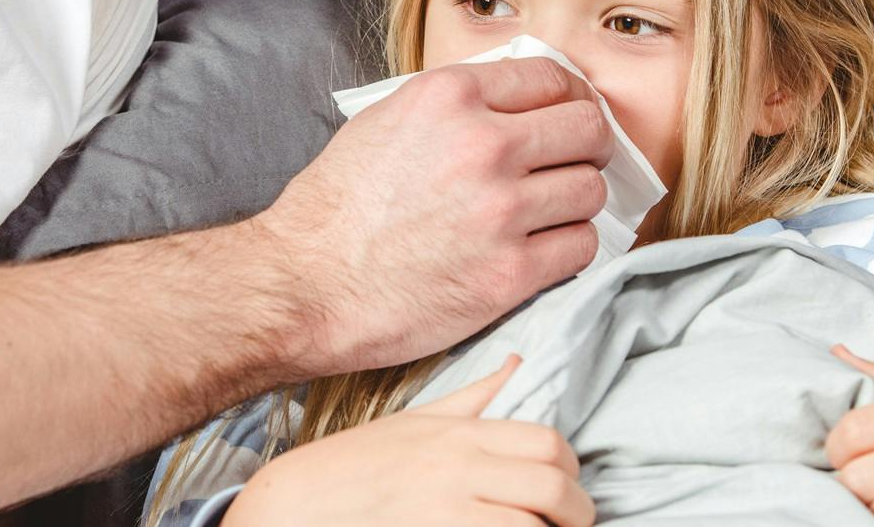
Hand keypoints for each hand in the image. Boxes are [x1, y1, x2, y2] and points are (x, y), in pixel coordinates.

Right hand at [223, 357, 593, 526]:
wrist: (296, 506)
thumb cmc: (356, 467)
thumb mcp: (416, 422)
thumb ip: (475, 398)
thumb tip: (519, 363)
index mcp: (460, 435)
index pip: (548, 443)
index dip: (572, 470)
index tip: (567, 489)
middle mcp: (459, 470)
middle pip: (554, 489)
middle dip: (577, 514)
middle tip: (571, 526)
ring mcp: (448, 513)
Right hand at [254, 58, 611, 375]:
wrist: (305, 283)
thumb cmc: (336, 208)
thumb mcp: (386, 120)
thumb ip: (455, 105)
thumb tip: (514, 102)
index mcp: (450, 96)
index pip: (553, 77)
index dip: (569, 97)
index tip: (567, 117)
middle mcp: (483, 144)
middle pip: (587, 128)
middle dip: (586, 146)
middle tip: (571, 163)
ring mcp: (501, 210)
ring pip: (591, 189)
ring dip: (576, 201)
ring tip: (549, 212)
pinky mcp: (509, 273)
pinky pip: (581, 247)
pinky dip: (568, 247)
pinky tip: (541, 249)